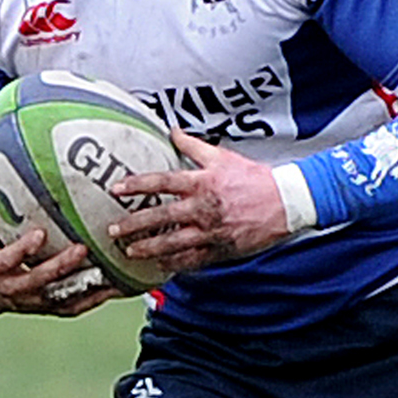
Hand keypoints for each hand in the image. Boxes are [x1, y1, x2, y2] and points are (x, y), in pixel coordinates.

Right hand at [0, 161, 115, 316]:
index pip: (8, 260)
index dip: (23, 250)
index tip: (40, 234)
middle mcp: (12, 289)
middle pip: (39, 281)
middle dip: (60, 267)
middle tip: (82, 248)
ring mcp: (30, 302)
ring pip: (60, 298)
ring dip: (85, 287)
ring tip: (110, 272)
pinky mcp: (46, 308)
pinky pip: (72, 307)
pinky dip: (93, 299)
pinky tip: (115, 287)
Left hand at [105, 129, 291, 273]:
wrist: (285, 203)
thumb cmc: (253, 179)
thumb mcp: (222, 157)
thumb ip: (193, 145)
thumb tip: (172, 130)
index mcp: (202, 183)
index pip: (162, 182)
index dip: (137, 185)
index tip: (117, 189)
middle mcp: (203, 208)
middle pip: (161, 217)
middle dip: (135, 225)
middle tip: (113, 230)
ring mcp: (211, 232)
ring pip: (173, 244)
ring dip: (149, 249)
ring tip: (129, 253)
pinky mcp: (220, 250)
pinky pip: (192, 260)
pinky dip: (174, 265)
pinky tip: (159, 267)